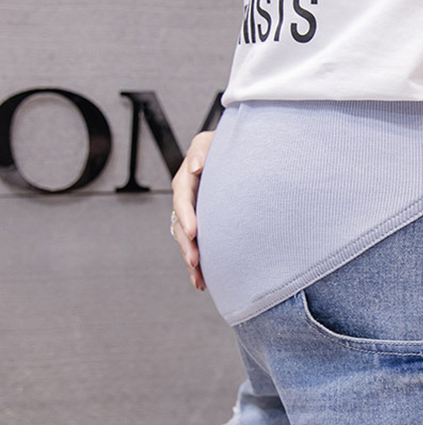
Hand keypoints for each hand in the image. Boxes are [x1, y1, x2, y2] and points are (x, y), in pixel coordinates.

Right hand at [170, 130, 214, 290]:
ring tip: (199, 277)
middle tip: (195, 260)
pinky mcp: (203, 226)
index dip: (186, 215)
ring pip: (187, 240)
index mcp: (188, 178)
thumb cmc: (226, 147)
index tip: (192, 231)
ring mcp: (194, 214)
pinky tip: (202, 283)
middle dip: (187, 244)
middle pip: (181, 224)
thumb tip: (196, 167)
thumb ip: (202, 151)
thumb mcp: (212, 141)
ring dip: (191, 259)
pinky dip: (199, 266)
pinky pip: (198, 247)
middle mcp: (188, 198)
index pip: (183, 198)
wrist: (240, 156)